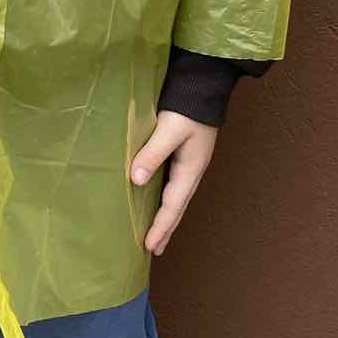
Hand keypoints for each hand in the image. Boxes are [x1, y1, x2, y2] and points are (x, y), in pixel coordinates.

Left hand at [129, 109, 218, 255]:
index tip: (148, 246)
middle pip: (176, 208)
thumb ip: (153, 153)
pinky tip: (154, 203)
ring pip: (174, 198)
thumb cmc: (187, 107)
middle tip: (153, 250)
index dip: (160, 227)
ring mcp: (188, 165)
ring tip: (154, 235)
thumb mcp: (169, 129)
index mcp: (190, 169)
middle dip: (165, 230)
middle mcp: (191, 171)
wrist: (203, 86)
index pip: (173, 206)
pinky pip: (171, 186)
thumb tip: (135, 180)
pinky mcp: (182, 156)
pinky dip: (164, 201)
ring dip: (165, 218)